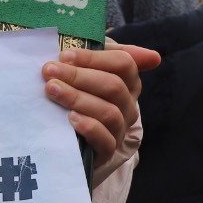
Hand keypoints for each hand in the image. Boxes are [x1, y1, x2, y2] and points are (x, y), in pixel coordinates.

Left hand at [41, 43, 160, 165]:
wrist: (67, 134)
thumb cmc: (77, 90)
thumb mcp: (88, 66)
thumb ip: (107, 52)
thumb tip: (154, 57)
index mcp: (128, 81)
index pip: (123, 63)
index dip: (94, 58)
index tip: (64, 55)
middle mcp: (128, 105)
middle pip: (113, 86)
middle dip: (78, 76)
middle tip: (49, 71)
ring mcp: (119, 128)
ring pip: (108, 112)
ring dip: (77, 98)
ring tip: (52, 90)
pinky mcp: (107, 150)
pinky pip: (105, 140)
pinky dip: (89, 128)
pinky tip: (71, 118)